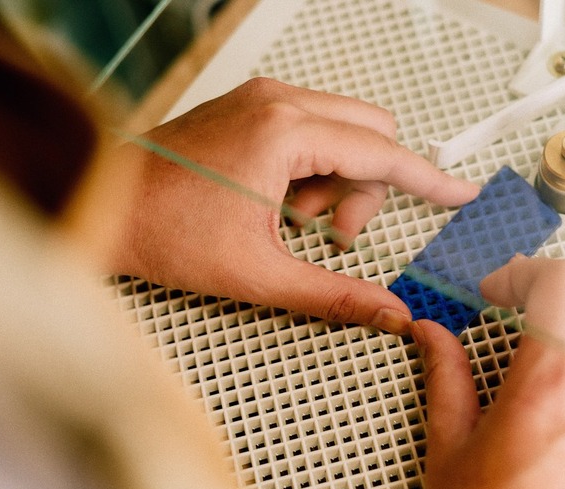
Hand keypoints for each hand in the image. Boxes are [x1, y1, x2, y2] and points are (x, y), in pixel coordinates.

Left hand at [111, 78, 478, 333]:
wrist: (103, 208)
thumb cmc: (161, 229)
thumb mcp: (258, 275)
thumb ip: (334, 295)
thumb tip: (387, 312)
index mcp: (283, 132)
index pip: (384, 154)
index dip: (431, 181)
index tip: (461, 193)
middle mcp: (277, 102)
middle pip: (372, 135)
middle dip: (367, 189)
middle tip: (330, 233)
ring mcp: (262, 101)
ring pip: (345, 132)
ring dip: (337, 182)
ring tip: (291, 221)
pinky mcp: (251, 109)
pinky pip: (315, 131)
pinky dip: (314, 171)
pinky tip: (277, 202)